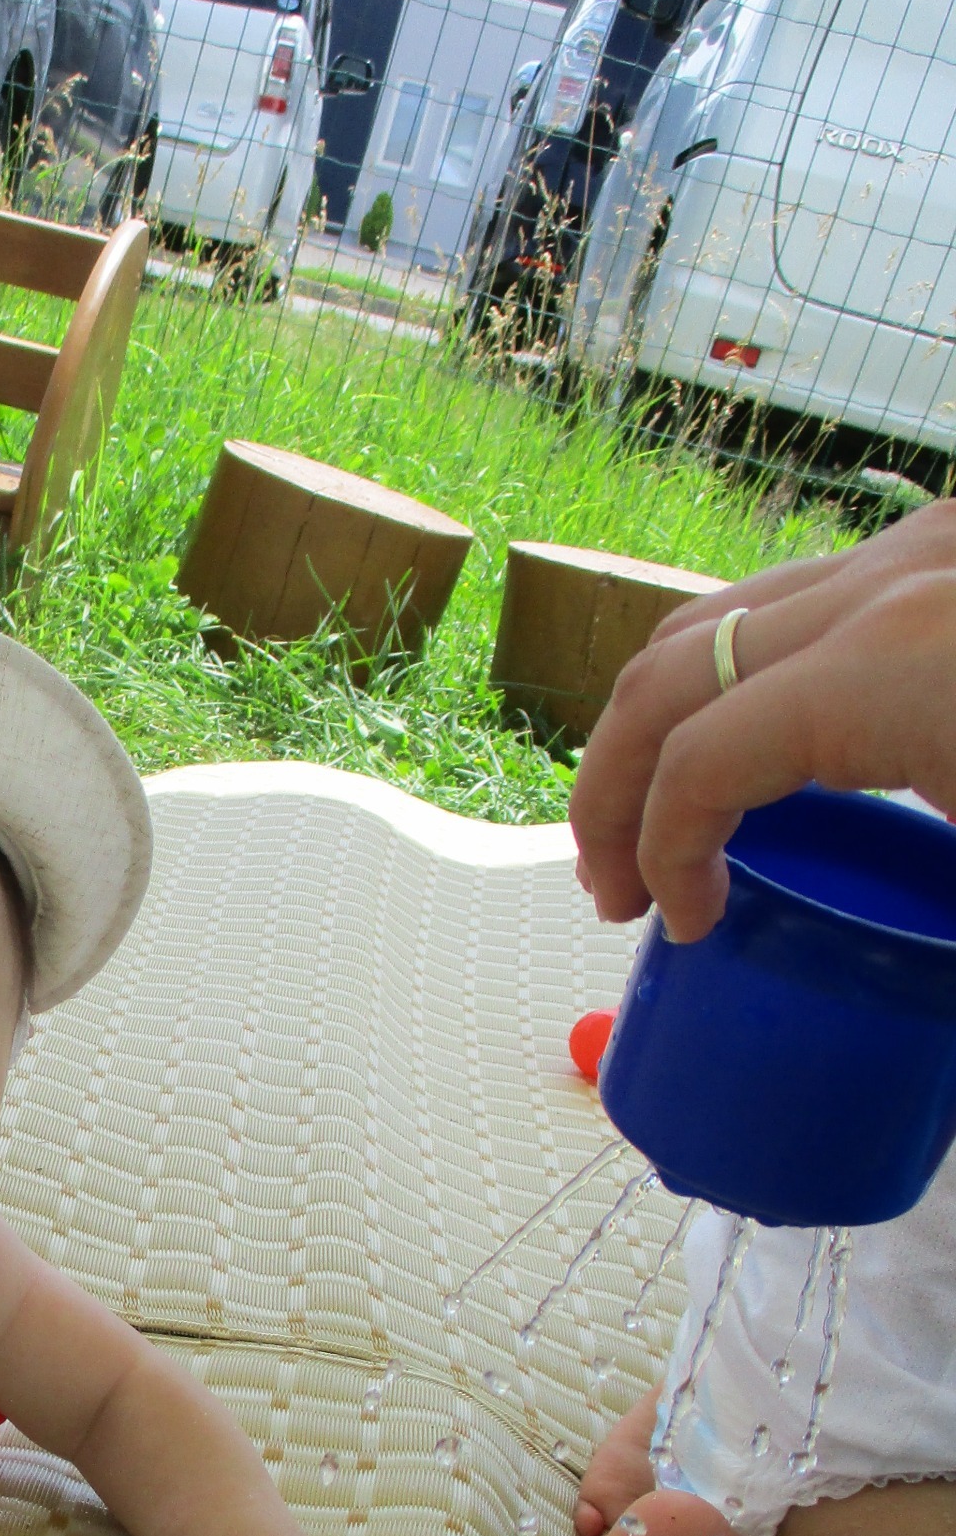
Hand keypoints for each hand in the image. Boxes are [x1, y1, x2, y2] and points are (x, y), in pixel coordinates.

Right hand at [573, 499, 955, 938]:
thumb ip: (888, 909)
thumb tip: (828, 991)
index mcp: (891, 664)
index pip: (698, 762)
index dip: (659, 856)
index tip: (683, 923)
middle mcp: (886, 582)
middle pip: (670, 675)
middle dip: (612, 789)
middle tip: (612, 881)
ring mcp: (915, 548)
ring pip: (717, 619)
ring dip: (660, 725)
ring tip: (653, 816)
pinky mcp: (942, 544)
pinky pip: (798, 600)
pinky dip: (739, 680)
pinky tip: (756, 754)